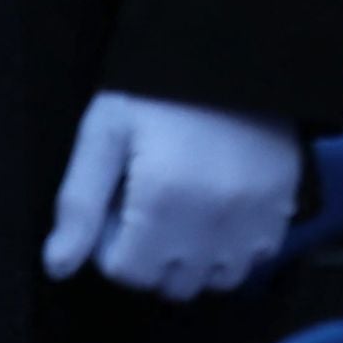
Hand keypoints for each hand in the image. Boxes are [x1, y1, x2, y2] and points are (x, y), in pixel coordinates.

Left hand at [40, 91, 301, 299]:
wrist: (228, 58)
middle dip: (148, 258)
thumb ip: (78, 203)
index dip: (108, 247)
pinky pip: (256, 260)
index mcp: (162, 201)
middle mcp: (213, 222)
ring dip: (192, 262)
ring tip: (177, 217)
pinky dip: (232, 251)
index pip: (127, 271)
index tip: (110, 213)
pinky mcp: (284, 212)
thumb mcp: (103, 134)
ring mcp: (255, 221)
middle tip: (141, 213)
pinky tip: (214, 215)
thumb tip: (57, 267)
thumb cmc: (152, 93)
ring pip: (217, 280)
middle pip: (172, 284)